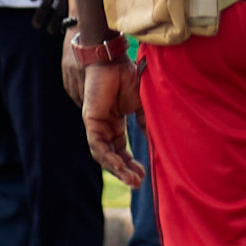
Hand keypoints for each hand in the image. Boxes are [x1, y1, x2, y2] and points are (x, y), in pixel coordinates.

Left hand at [76, 46, 142, 183]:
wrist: (114, 61)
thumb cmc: (128, 77)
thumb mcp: (142, 105)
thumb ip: (146, 122)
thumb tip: (155, 142)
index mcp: (114, 124)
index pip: (120, 151)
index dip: (130, 165)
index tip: (142, 176)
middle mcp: (104, 127)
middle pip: (112, 157)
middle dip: (124, 172)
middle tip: (137, 184)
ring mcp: (96, 125)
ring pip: (104, 155)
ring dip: (117, 169)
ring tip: (132, 180)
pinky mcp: (90, 121)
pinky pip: (97, 146)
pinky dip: (109, 158)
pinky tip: (121, 166)